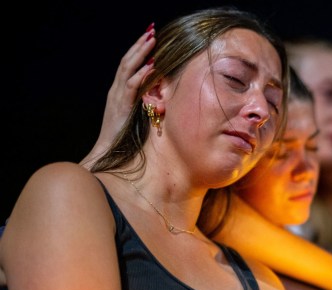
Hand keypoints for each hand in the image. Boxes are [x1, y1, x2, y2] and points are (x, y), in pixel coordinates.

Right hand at [80, 25, 155, 168]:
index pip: (128, 65)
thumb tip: (158, 96)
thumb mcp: (134, 115)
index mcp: (119, 91)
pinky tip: (151, 66)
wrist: (108, 151)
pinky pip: (131, 86)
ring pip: (128, 68)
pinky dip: (141, 75)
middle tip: (151, 31)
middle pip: (127, 61)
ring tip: (152, 40)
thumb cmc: (123, 137)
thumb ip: (142, 103)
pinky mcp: (121, 106)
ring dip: (141, 54)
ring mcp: (117, 97)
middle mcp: (116, 90)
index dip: (137, 51)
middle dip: (139, 45)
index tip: (149, 38)